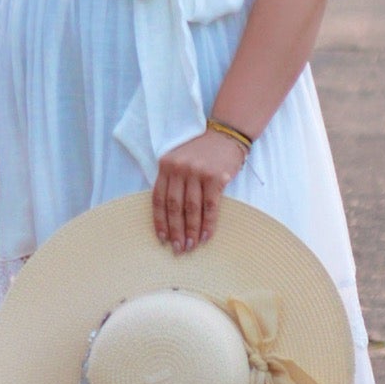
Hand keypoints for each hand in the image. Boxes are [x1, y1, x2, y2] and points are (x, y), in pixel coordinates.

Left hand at [153, 128, 246, 253]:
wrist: (226, 134)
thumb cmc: (202, 152)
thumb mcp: (180, 160)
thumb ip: (172, 181)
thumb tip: (170, 217)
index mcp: (166, 165)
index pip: (158, 198)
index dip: (160, 221)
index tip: (162, 238)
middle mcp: (179, 168)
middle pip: (174, 206)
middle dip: (175, 230)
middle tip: (178, 249)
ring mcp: (197, 172)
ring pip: (191, 209)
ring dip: (191, 231)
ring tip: (191, 246)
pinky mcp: (215, 177)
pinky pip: (210, 206)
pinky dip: (208, 224)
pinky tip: (206, 236)